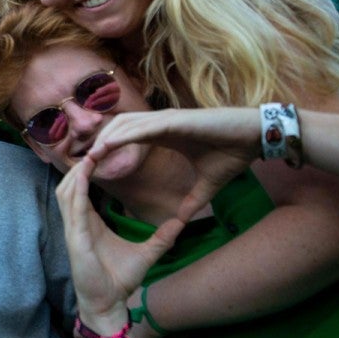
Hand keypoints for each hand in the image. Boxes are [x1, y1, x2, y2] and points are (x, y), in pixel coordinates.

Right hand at [58, 157, 182, 329]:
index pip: (81, 190)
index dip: (87, 171)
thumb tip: (181, 222)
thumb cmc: (120, 281)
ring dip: (75, 172)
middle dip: (78, 165)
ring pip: (66, 192)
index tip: (101, 153)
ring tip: (89, 154)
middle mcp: (77, 224)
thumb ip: (162, 237)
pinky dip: (77, 188)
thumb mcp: (147, 253)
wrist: (110, 305)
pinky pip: (73, 208)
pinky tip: (85, 173)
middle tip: (95, 145)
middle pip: (69, 185)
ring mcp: (73, 230)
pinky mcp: (75, 239)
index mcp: (88, 224)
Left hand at [88, 108, 256, 224]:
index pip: (127, 138)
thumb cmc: (234, 153)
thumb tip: (182, 219)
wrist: (256, 137)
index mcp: (164, 134)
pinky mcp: (176, 119)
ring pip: (126, 125)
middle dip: (99, 144)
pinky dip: (124, 134)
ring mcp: (168, 118)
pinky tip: (108, 145)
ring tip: (89, 156)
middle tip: (82, 163)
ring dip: (105, 138)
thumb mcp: (209, 184)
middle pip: (119, 129)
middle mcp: (162, 123)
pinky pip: (143, 126)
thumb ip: (193, 199)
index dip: (108, 151)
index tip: (91, 168)